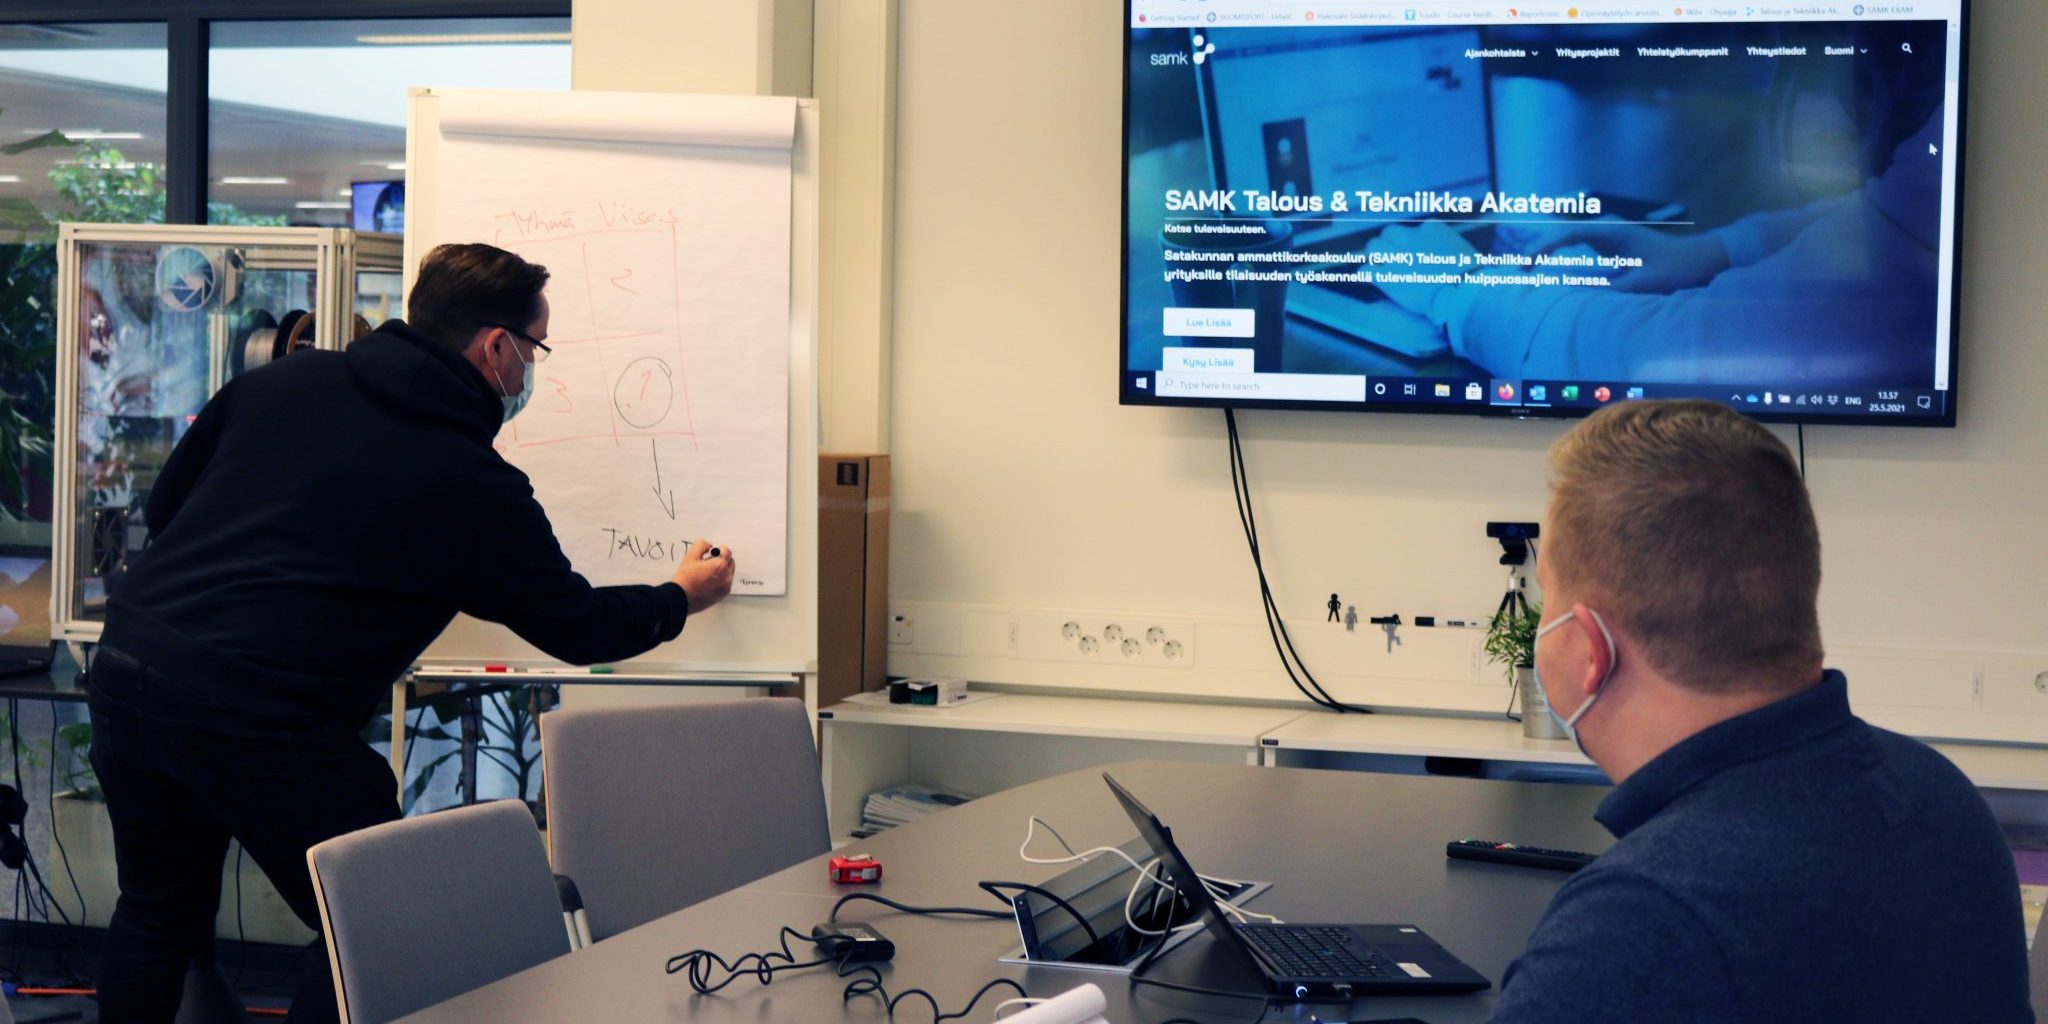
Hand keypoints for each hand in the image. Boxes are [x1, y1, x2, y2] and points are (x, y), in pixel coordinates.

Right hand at [673, 540, 734, 613]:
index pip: (727, 552)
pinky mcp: (722, 595)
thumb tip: (709, 545)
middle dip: (722, 559)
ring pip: (729, 573)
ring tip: (707, 572)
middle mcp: (726, 577)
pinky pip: (726, 583)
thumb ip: (701, 545)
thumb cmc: (686, 578)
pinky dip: (721, 579)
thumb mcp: (690, 556)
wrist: (681, 598)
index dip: (720, 549)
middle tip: (709, 561)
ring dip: (722, 569)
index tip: (714, 550)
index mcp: (720, 566)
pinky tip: (708, 580)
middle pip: (730, 562)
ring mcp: (725, 587)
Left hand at [1367, 220, 1478, 316]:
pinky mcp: (1387, 275)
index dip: (1414, 243)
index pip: (1416, 229)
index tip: (1418, 254)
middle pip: (1389, 233)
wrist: (1462, 292)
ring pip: (1373, 247)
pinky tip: (1373, 281)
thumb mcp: (1464, 252)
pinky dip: (1368, 275)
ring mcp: (1396, 255)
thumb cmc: (1472, 276)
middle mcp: (1410, 237)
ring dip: (1377, 258)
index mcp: (1431, 228)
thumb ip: (1450, 248)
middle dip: (1390, 245)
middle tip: (1394, 260)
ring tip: (1382, 268)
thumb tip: (1452, 256)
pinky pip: (1366, 270)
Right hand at [1517, 219, 1728, 292]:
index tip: (1528, 263)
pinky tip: (1544, 263)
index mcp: (1614, 232)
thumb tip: (1574, 292)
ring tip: (1524, 268)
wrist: (1697, 259)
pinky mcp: (1607, 243)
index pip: (1570, 234)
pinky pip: (1575, 244)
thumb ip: (1608, 287)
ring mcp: (1606, 234)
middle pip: (1563, 233)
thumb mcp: (1642, 283)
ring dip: (1546, 250)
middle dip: (1538, 248)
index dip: (1545, 247)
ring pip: (1567, 237)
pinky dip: (1557, 253)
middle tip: (1518, 269)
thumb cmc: (1674, 268)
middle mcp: (1607, 229)